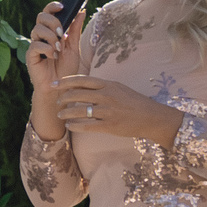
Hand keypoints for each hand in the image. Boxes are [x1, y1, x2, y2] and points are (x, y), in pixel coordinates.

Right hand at [24, 0, 84, 95]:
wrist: (60, 87)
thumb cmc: (66, 68)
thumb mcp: (74, 47)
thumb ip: (76, 30)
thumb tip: (82, 11)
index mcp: (51, 32)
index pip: (48, 13)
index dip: (52, 7)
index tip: (62, 6)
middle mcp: (41, 36)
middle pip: (41, 17)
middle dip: (53, 22)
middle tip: (62, 33)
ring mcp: (35, 45)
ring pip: (37, 29)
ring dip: (51, 37)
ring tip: (59, 48)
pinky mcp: (30, 55)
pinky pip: (35, 44)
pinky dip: (47, 48)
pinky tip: (53, 56)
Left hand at [49, 73, 182, 144]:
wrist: (152, 118)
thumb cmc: (134, 102)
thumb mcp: (119, 88)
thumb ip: (102, 86)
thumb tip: (81, 85)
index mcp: (108, 85)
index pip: (81, 80)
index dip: (65, 82)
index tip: (54, 84)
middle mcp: (106, 96)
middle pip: (76, 95)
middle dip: (63, 98)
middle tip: (57, 102)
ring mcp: (107, 111)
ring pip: (79, 111)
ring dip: (66, 113)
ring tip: (60, 115)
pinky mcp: (109, 125)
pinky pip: (86, 126)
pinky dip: (75, 125)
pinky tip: (69, 126)